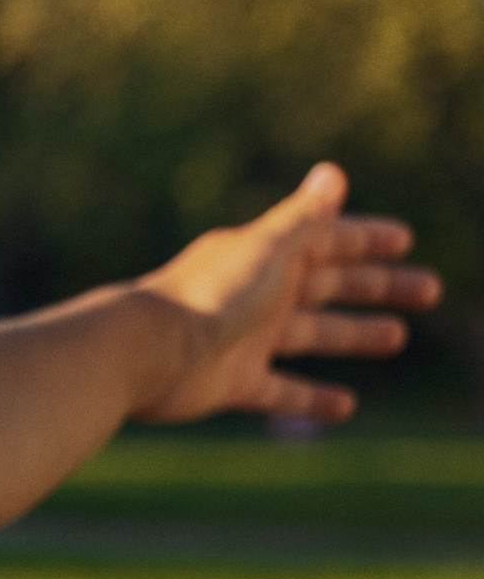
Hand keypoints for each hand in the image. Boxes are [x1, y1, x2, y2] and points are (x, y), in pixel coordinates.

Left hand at [136, 162, 439, 426]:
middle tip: (429, 291)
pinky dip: (312, 398)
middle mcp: (260, 293)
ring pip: (314, 334)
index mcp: (268, 255)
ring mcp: (248, 338)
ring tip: (396, 338)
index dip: (367, 239)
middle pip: (331, 286)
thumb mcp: (268, 250)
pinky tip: (346, 405)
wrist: (149, 353)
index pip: (329, 240)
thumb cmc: (210, 295)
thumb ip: (304, 219)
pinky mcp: (234, 381)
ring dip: (355, 334)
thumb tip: (333, 173)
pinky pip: (282, 391)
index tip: (407, 241)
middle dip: (378, 286)